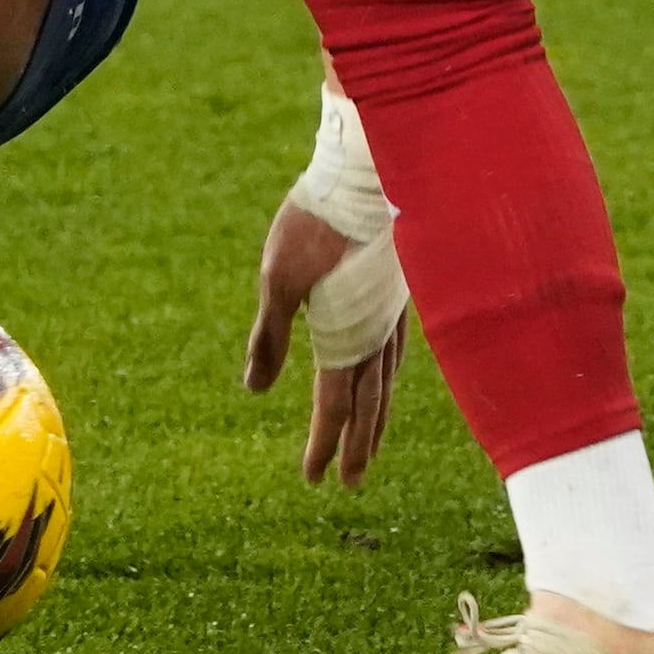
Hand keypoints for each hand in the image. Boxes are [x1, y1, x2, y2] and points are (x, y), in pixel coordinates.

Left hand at [241, 198, 410, 486]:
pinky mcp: (399, 291)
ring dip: (377, 416)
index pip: (337, 404)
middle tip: (350, 483)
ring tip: (370, 442)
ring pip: (387, 379)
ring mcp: (394, 312)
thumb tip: (254, 389)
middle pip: (369, 402)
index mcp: (347, 334)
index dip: (324, 443)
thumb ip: (271, 336)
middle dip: (358, 445)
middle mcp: (378, 332)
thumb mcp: (279, 278)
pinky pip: (396, 351)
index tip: (313, 478)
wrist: (367, 170)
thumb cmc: (317, 221)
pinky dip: (387, 377)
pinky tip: (383, 374)